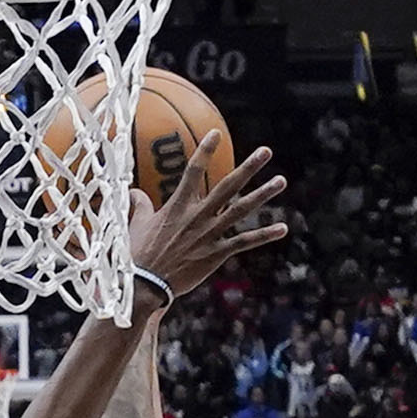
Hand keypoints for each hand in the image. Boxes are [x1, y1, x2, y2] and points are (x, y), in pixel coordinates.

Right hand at [125, 136, 288, 308]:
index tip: (216, 133)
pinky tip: (283, 228)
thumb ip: (140, 204)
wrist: (147, 284)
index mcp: (178, 205)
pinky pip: (245, 242)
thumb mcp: (137, 224)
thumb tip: (133, 191)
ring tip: (281, 181)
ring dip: (263, 194)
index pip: (193, 170)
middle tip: (266, 151)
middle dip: (249, 167)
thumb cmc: (139, 254)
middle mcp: (198, 215)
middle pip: (228, 185)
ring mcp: (210, 234)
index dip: (205, 150)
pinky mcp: (217, 254)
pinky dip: (264, 235)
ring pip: (242, 209)